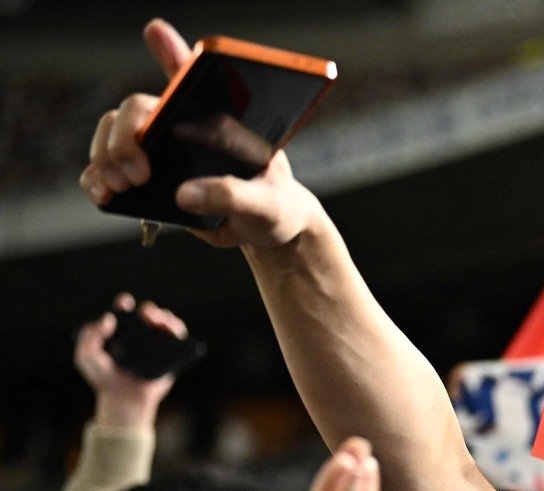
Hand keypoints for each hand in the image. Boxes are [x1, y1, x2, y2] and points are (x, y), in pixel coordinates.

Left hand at [75, 293, 187, 428]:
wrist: (122, 399)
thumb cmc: (103, 378)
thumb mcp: (86, 357)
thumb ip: (89, 337)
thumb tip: (109, 319)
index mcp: (119, 330)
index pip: (123, 311)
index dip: (124, 303)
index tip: (125, 302)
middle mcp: (139, 334)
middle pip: (148, 314)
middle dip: (149, 310)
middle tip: (146, 315)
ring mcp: (156, 344)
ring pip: (165, 323)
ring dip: (165, 318)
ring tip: (160, 322)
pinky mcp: (171, 355)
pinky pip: (179, 339)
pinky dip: (178, 331)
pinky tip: (173, 331)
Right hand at [79, 19, 323, 251]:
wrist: (263, 232)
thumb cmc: (272, 206)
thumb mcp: (266, 202)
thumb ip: (233, 195)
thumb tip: (184, 195)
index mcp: (216, 119)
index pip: (191, 80)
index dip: (172, 52)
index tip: (156, 30)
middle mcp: (181, 128)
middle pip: (134, 110)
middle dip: (125, 137)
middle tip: (138, 173)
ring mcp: (159, 152)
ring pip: (111, 135)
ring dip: (105, 157)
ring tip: (121, 186)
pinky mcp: (146, 181)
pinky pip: (104, 170)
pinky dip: (95, 180)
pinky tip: (103, 195)